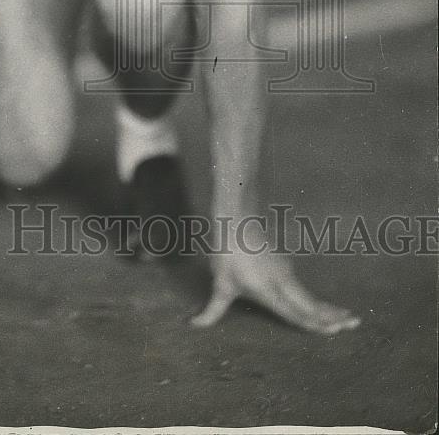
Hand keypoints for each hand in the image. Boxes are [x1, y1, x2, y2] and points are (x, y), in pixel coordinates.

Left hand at [191, 244, 360, 334]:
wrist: (235, 216)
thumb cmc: (226, 250)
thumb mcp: (219, 282)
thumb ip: (212, 310)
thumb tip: (193, 326)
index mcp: (269, 289)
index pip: (296, 313)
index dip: (315, 324)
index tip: (334, 331)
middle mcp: (282, 281)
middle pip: (312, 304)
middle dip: (332, 316)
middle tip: (354, 324)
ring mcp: (285, 271)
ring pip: (309, 295)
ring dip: (326, 307)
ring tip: (345, 317)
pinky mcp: (284, 264)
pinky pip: (302, 288)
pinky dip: (315, 299)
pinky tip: (320, 306)